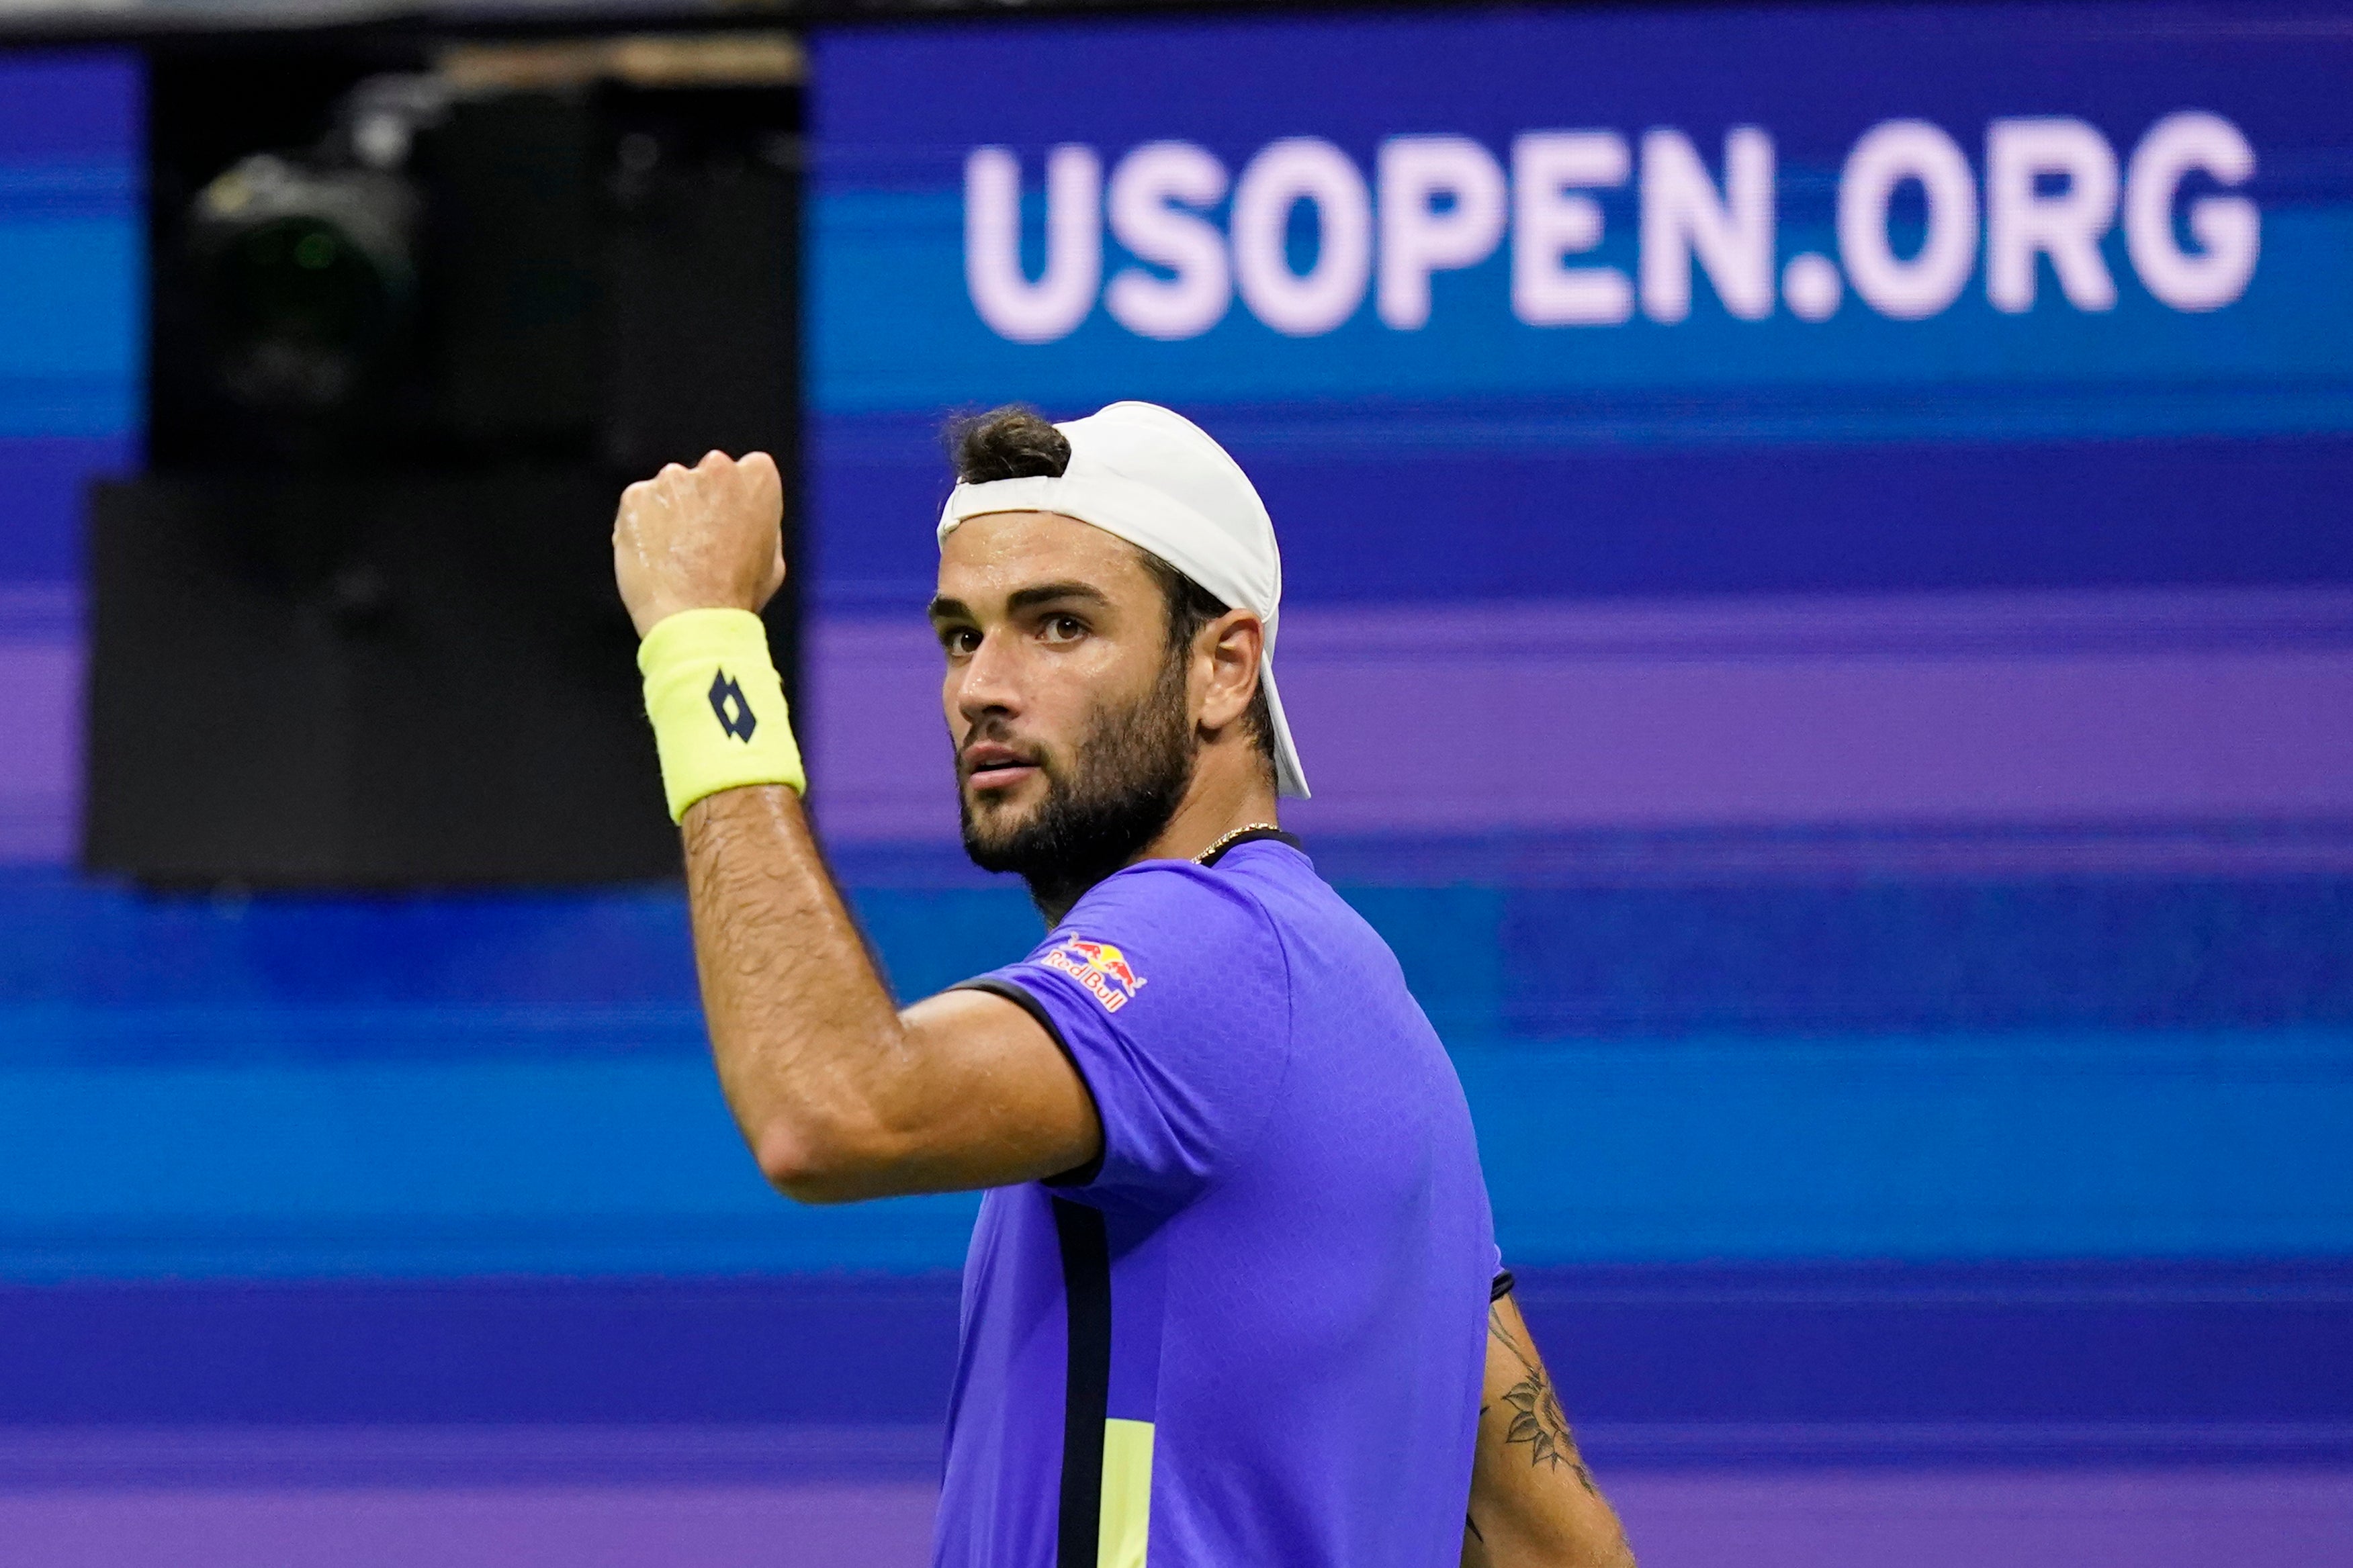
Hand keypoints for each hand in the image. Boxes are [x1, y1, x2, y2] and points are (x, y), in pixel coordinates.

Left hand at [613, 449, 787, 638]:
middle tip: (700, 544)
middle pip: (705, 475)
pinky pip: (639, 505)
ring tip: (674, 557)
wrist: (695, 619)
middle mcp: (716, 466)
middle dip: (702, 501)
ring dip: (671, 512)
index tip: (730, 525)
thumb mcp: (772, 558)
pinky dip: (641, 525)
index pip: (747, 470)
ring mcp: (673, 479)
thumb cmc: (740, 595)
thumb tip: (744, 516)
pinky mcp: (636, 495)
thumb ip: (758, 524)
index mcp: (758, 476)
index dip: (737, 501)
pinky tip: (653, 557)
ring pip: (670, 490)